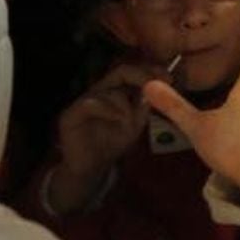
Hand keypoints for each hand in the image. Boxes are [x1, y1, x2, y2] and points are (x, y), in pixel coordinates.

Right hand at [48, 62, 164, 214]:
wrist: (91, 168)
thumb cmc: (113, 142)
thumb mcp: (136, 123)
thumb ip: (144, 105)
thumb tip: (159, 87)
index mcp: (114, 90)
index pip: (132, 71)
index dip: (150, 70)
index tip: (169, 78)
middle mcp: (99, 90)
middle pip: (120, 70)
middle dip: (142, 77)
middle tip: (156, 85)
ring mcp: (83, 101)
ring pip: (109, 89)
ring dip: (125, 103)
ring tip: (131, 119)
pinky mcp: (70, 114)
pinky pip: (91, 103)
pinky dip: (109, 109)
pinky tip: (120, 119)